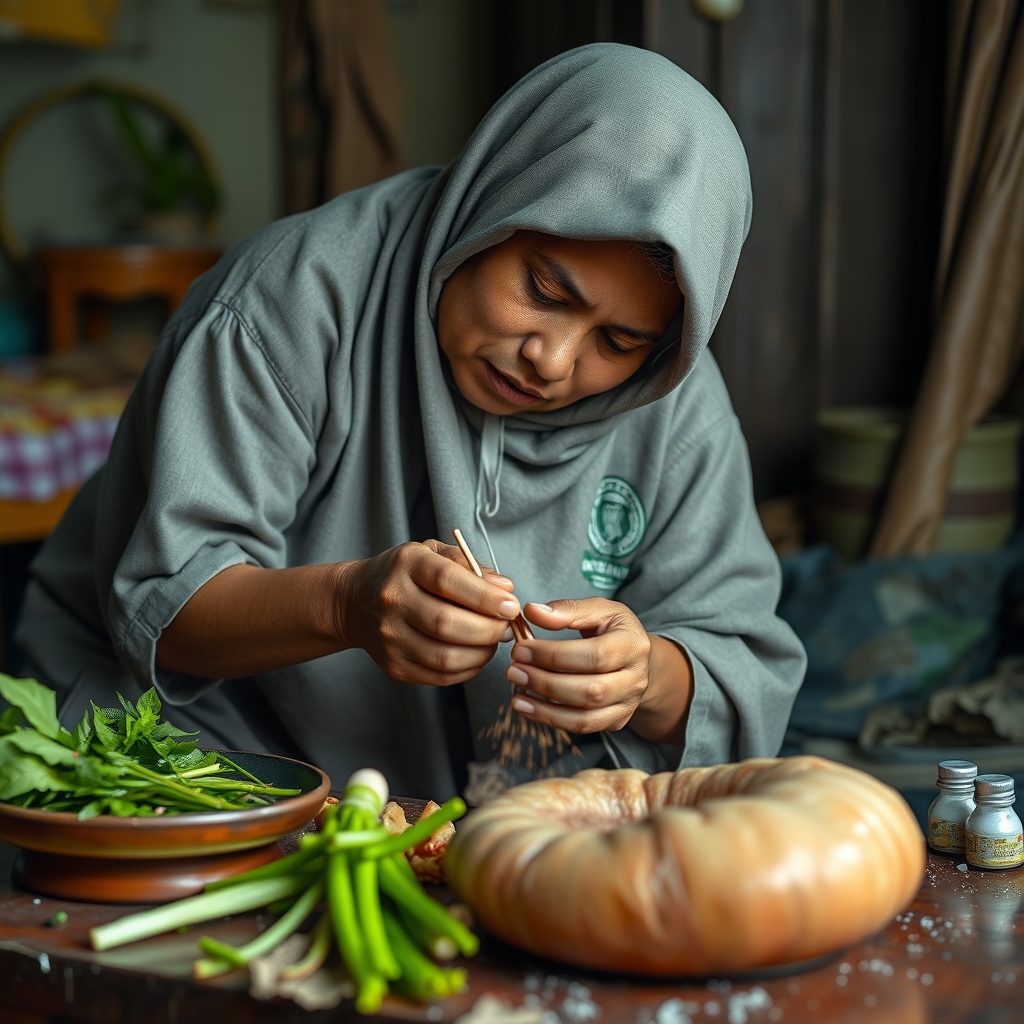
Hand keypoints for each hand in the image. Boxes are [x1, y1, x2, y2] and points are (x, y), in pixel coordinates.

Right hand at [338, 540, 520, 686]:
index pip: (448, 581)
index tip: (511, 606)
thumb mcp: (433, 553)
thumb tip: (504, 589)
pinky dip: (467, 669)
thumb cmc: (405, 574)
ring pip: (444, 656)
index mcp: (406, 564)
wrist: (355, 601)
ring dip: (481, 653)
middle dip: (488, 630)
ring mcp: (389, 637)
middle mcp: (393, 600)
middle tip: (506, 627)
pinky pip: (439, 676)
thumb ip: (470, 566)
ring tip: (493, 641)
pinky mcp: (393, 665)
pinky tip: (476, 655)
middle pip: (447, 623)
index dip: (485, 597)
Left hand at [505, 599, 691, 741]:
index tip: (522, 649)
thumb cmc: (613, 629)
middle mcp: (635, 678)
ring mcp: (628, 704)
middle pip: (591, 690)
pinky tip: (529, 707)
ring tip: (517, 694)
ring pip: (586, 717)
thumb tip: (534, 612)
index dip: (554, 655)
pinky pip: (583, 728)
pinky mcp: (616, 721)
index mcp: (632, 644)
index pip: (594, 655)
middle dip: (546, 683)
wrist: (635, 657)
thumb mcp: (599, 609)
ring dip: (546, 709)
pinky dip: (552, 720)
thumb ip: (568, 610)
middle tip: (514, 671)